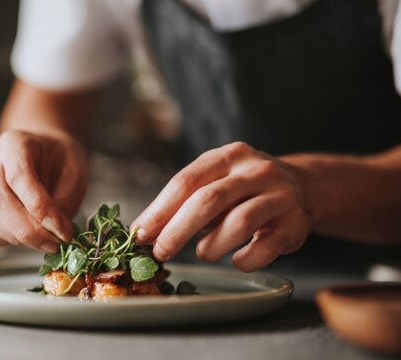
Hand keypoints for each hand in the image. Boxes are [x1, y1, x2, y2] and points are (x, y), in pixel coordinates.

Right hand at [0, 130, 87, 252]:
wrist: (41, 155)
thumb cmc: (59, 162)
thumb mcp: (75, 174)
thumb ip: (66, 202)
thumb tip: (55, 233)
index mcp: (14, 143)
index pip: (18, 176)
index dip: (41, 208)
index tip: (62, 231)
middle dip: (31, 232)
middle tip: (57, 244)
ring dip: (20, 238)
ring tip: (44, 236)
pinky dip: (5, 239)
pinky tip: (23, 232)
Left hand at [132, 142, 311, 271]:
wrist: (304, 187)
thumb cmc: (244, 190)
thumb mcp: (215, 182)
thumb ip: (183, 202)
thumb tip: (144, 231)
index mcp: (228, 156)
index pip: (186, 181)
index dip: (160, 210)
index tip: (141, 233)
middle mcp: (256, 171)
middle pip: (208, 200)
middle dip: (178, 230)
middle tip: (161, 252)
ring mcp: (280, 196)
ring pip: (239, 223)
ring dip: (212, 246)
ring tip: (204, 252)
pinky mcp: (296, 223)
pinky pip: (266, 247)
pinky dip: (245, 259)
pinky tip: (237, 259)